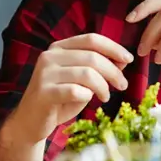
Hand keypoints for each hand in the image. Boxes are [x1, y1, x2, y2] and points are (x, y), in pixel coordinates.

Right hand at [8, 33, 132, 144]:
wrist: (31, 121)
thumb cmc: (59, 100)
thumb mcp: (81, 81)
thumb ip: (99, 69)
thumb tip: (123, 60)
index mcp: (58, 48)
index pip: (91, 39)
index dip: (113, 47)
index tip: (128, 59)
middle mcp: (49, 56)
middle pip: (92, 57)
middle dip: (113, 72)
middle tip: (122, 85)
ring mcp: (44, 74)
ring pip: (87, 74)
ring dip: (103, 86)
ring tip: (105, 96)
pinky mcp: (43, 92)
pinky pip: (75, 91)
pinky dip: (88, 96)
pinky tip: (88, 101)